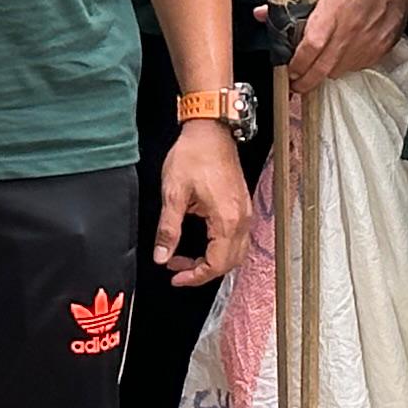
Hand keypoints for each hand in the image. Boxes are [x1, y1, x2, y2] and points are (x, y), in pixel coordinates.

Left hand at [157, 119, 252, 286]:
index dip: (195, 276)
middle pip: (229, 263)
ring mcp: (245, 213)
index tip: (175, 277)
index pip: (216, 264)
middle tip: (177, 268)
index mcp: (227, 219)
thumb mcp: (173, 193)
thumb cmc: (194, 154)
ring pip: (235, 253)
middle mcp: (242, 219)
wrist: (211, 130)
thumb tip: (161, 256)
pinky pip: (236, 238)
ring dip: (212, 261)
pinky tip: (201, 242)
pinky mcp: (243, 206)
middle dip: (202, 271)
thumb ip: (168, 229)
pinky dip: (219, 248)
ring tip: (185, 257)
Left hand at [287, 0, 407, 93]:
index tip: (288, 71)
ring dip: (324, 74)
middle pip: (321, 68)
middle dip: (305, 82)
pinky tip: (340, 58)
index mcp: (331, 13)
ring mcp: (365, 44)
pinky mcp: (379, 51)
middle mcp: (348, 32)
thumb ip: (292, 6)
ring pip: (337, 71)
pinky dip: (344, 67)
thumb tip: (261, 13)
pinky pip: (355, 67)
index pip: (309, 48)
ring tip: (316, 69)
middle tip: (296, 84)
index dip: (296, 64)